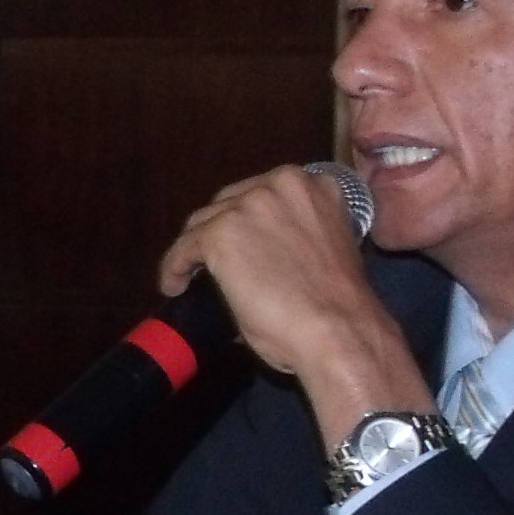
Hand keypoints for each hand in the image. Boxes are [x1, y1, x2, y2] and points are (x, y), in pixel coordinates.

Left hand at [157, 164, 431, 452]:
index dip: (247, 219)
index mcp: (315, 185)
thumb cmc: (339, 305)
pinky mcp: (220, 234)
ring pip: (203, 222)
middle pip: (229, 202)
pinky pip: (183, 249)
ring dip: (196, 249)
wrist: (339, 330)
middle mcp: (281, 184)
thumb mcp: (323, 249)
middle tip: (211, 261)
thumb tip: (260, 256)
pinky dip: (174, 268)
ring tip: (191, 276)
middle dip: (219, 230)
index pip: (263, 194)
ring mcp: (248, 206)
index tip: (243, 242)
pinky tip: (174, 285)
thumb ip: (293, 236)